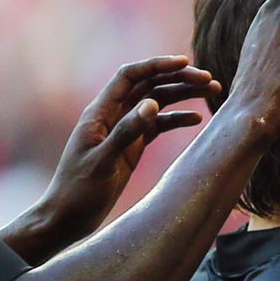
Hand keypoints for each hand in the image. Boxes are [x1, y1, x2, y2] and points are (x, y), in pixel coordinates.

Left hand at [17, 55, 217, 258]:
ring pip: (157, 103)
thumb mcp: (103, 162)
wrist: (68, 217)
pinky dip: (177, 120)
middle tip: (209, 79)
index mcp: (100, 112)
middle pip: (149, 85)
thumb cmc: (79, 191)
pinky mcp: (132, 147)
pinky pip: (158, 126)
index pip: (130, 76)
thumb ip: (127, 132)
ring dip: (183, 95)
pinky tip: (197, 119)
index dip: (157, 65)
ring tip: (211, 91)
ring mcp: (124, 131)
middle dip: (178, 78)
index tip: (186, 63)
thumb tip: (153, 104)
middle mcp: (113, 116)